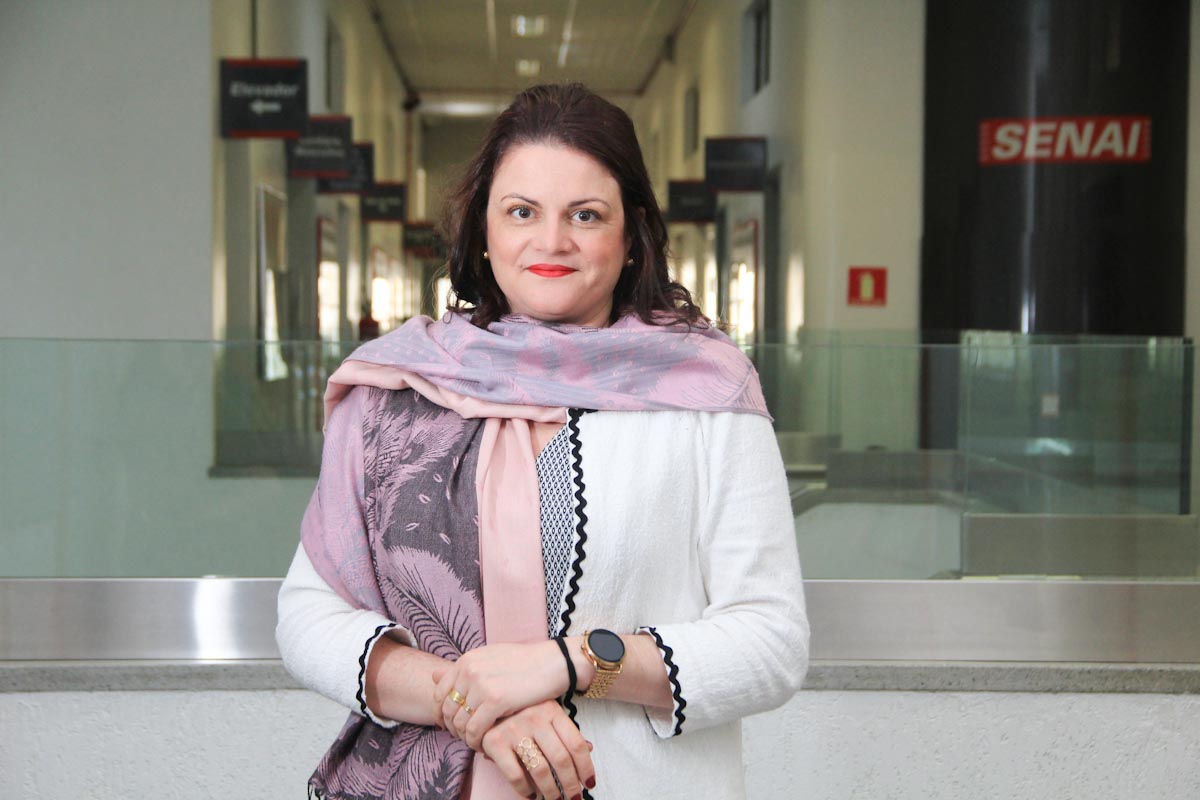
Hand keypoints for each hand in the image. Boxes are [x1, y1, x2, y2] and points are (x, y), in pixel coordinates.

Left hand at [431, 641, 568, 750]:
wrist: (552, 663)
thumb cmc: (523, 662)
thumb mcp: (489, 658)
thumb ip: (463, 669)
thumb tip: (433, 675)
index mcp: (466, 660)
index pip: (438, 692)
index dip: (440, 712)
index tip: (448, 724)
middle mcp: (469, 671)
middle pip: (446, 709)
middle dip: (451, 727)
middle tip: (463, 737)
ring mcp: (481, 685)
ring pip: (459, 722)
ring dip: (464, 737)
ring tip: (475, 742)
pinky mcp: (496, 701)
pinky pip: (475, 730)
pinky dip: (476, 742)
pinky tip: (483, 744)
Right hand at [481, 699, 595, 799]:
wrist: (484, 701)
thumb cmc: (520, 711)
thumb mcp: (545, 713)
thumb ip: (564, 732)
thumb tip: (590, 749)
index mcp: (552, 709)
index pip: (576, 744)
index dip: (586, 767)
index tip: (589, 782)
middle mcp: (535, 717)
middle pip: (562, 760)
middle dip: (571, 784)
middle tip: (574, 797)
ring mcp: (514, 728)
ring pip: (541, 771)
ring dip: (551, 792)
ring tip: (555, 799)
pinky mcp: (495, 741)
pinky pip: (516, 775)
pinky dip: (526, 790)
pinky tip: (531, 795)